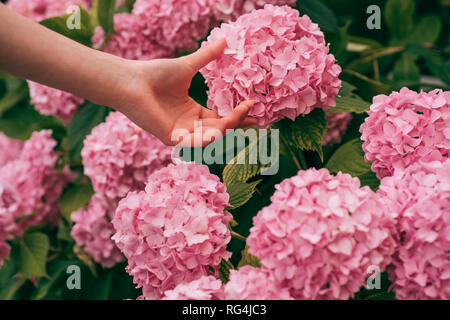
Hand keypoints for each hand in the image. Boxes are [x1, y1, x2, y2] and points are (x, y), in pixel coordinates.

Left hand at [116, 39, 255, 146]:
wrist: (132, 81)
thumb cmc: (155, 74)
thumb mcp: (188, 65)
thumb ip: (207, 57)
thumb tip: (225, 40)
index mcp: (193, 112)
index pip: (220, 117)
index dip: (237, 114)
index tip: (253, 106)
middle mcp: (190, 125)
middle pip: (220, 128)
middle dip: (238, 122)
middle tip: (257, 117)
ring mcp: (182, 133)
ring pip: (212, 136)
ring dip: (228, 127)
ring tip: (241, 113)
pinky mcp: (172, 139)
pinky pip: (195, 142)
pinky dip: (210, 137)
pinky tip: (223, 128)